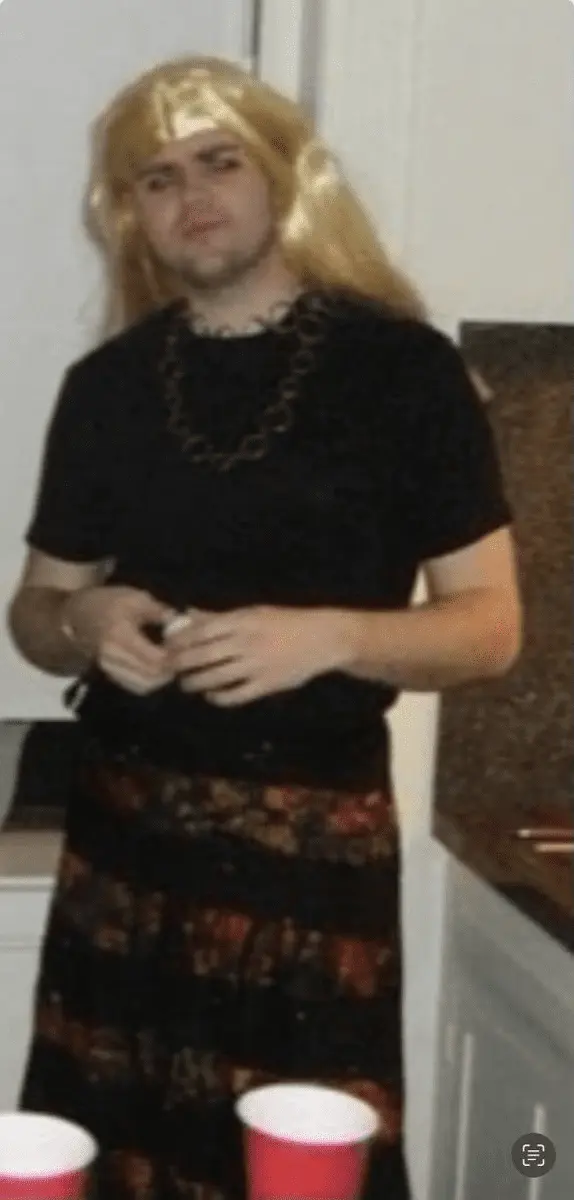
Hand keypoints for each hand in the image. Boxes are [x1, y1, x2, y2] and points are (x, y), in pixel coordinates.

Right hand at [62, 586, 176, 694]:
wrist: (78, 616)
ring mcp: (110, 668)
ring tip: (171, 662)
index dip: (173, 656)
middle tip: (181, 656)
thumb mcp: (135, 598)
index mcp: (120, 635)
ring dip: (162, 678)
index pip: (154, 658)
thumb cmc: (109, 602)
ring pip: (144, 685)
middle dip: (170, 668)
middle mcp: (113, 656)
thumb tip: (183, 622)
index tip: (184, 646)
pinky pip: (136, 686)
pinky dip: (151, 681)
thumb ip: (159, 611)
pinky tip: (159, 669)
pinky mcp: (111, 675)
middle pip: (151, 675)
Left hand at [165, 605, 355, 705]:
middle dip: (180, 664)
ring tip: (185, 684)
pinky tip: (211, 696)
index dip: (180, 641)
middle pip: (203, 655)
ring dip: (195, 683)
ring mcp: (257, 665)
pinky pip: (236, 695)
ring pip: (215, 677)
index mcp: (243, 621)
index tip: (167, 647)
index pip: (201, 631)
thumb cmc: (286, 622)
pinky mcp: (267, 684)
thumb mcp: (254, 612)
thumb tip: (187, 615)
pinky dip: (219, 698)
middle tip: (169, 669)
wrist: (323, 638)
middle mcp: (247, 642)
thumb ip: (219, 616)